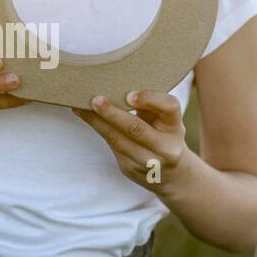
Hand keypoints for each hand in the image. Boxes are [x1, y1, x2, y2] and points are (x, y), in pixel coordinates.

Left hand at [71, 90, 188, 191]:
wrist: (171, 174)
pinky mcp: (130, 168)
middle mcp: (166, 147)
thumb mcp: (164, 119)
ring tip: (80, 107)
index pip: (169, 108)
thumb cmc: (163, 134)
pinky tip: (84, 116)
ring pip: (118, 140)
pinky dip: (97, 129)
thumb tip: (117, 83)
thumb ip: (149, 104)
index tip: (130, 95)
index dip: (150, 99)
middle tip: (96, 100)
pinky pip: (110, 146)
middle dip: (114, 115)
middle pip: (137, 129)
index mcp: (175, 126)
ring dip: (97, 122)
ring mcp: (147, 162)